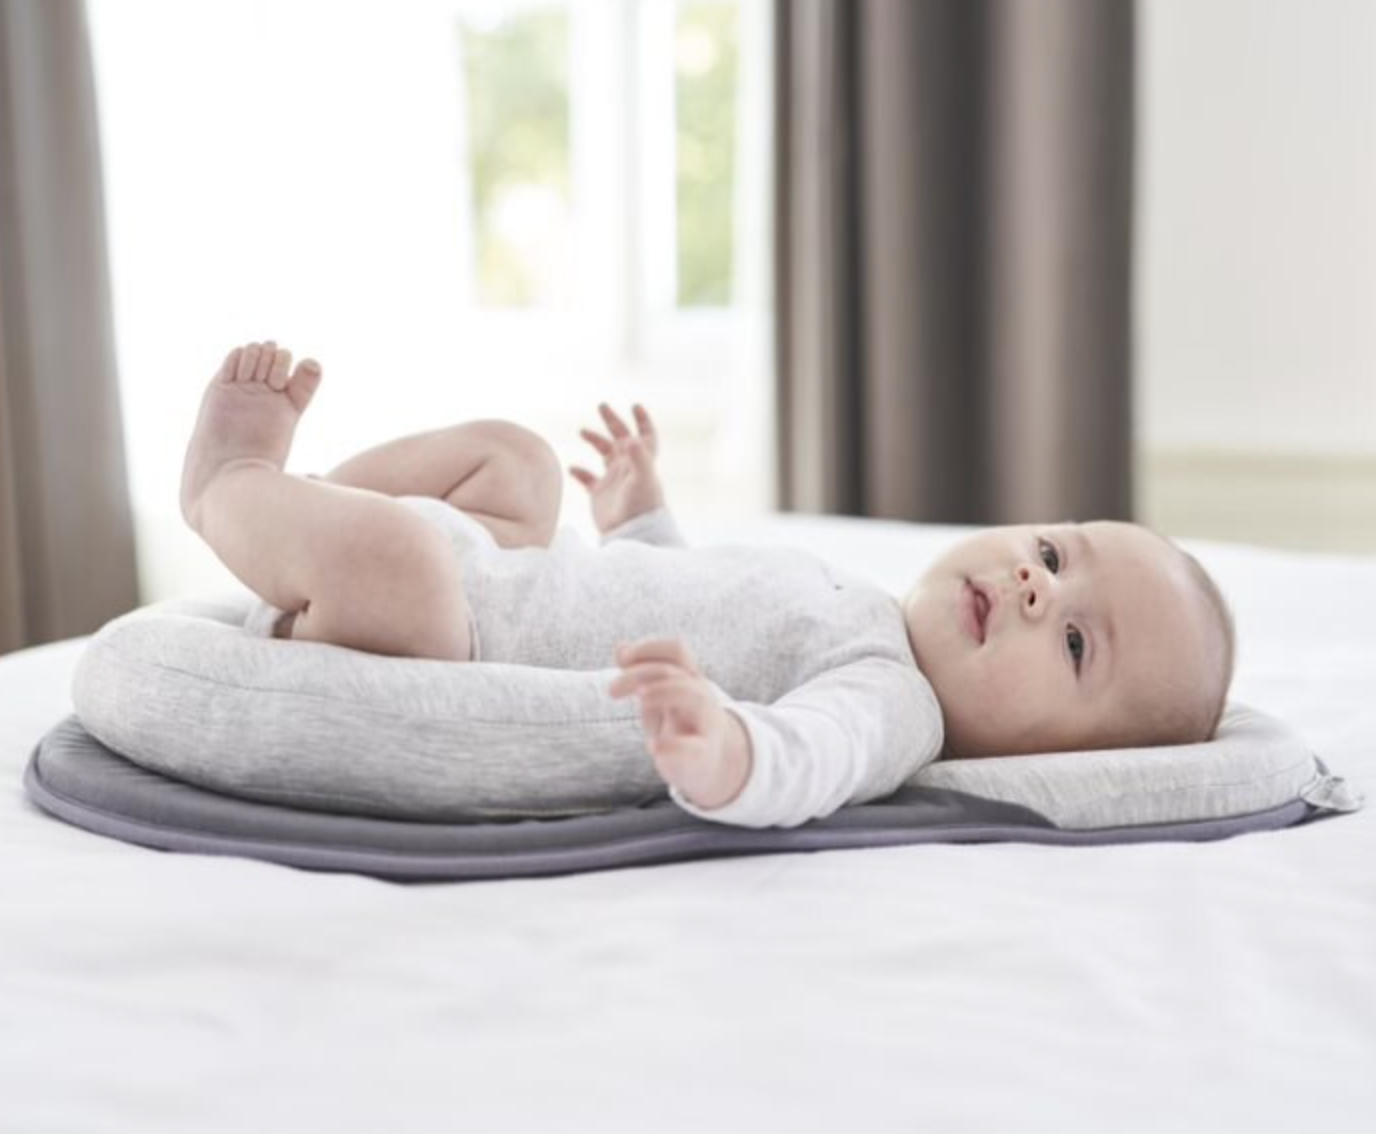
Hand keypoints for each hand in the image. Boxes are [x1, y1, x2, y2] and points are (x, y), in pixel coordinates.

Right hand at [569, 403, 666, 534]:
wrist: (631, 534)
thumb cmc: (641, 507)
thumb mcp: (643, 479)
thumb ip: (638, 457)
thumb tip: (629, 437)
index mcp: (641, 461)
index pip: (645, 435)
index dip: (642, 420)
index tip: (635, 406)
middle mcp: (628, 467)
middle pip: (621, 438)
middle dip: (612, 421)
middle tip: (602, 406)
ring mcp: (614, 480)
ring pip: (604, 453)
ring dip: (595, 440)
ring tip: (582, 431)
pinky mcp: (601, 494)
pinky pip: (588, 479)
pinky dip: (580, 472)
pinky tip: (572, 469)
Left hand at [608, 638, 751, 809]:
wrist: (709, 764)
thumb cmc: (680, 725)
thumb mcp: (658, 697)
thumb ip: (641, 673)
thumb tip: (620, 646)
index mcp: (689, 679)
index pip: (677, 650)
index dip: (650, 648)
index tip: (622, 659)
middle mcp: (700, 695)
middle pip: (676, 672)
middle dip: (640, 675)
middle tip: (612, 691)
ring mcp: (705, 723)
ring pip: (696, 697)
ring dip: (665, 693)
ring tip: (642, 701)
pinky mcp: (703, 754)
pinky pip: (694, 746)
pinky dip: (673, 745)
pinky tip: (653, 747)